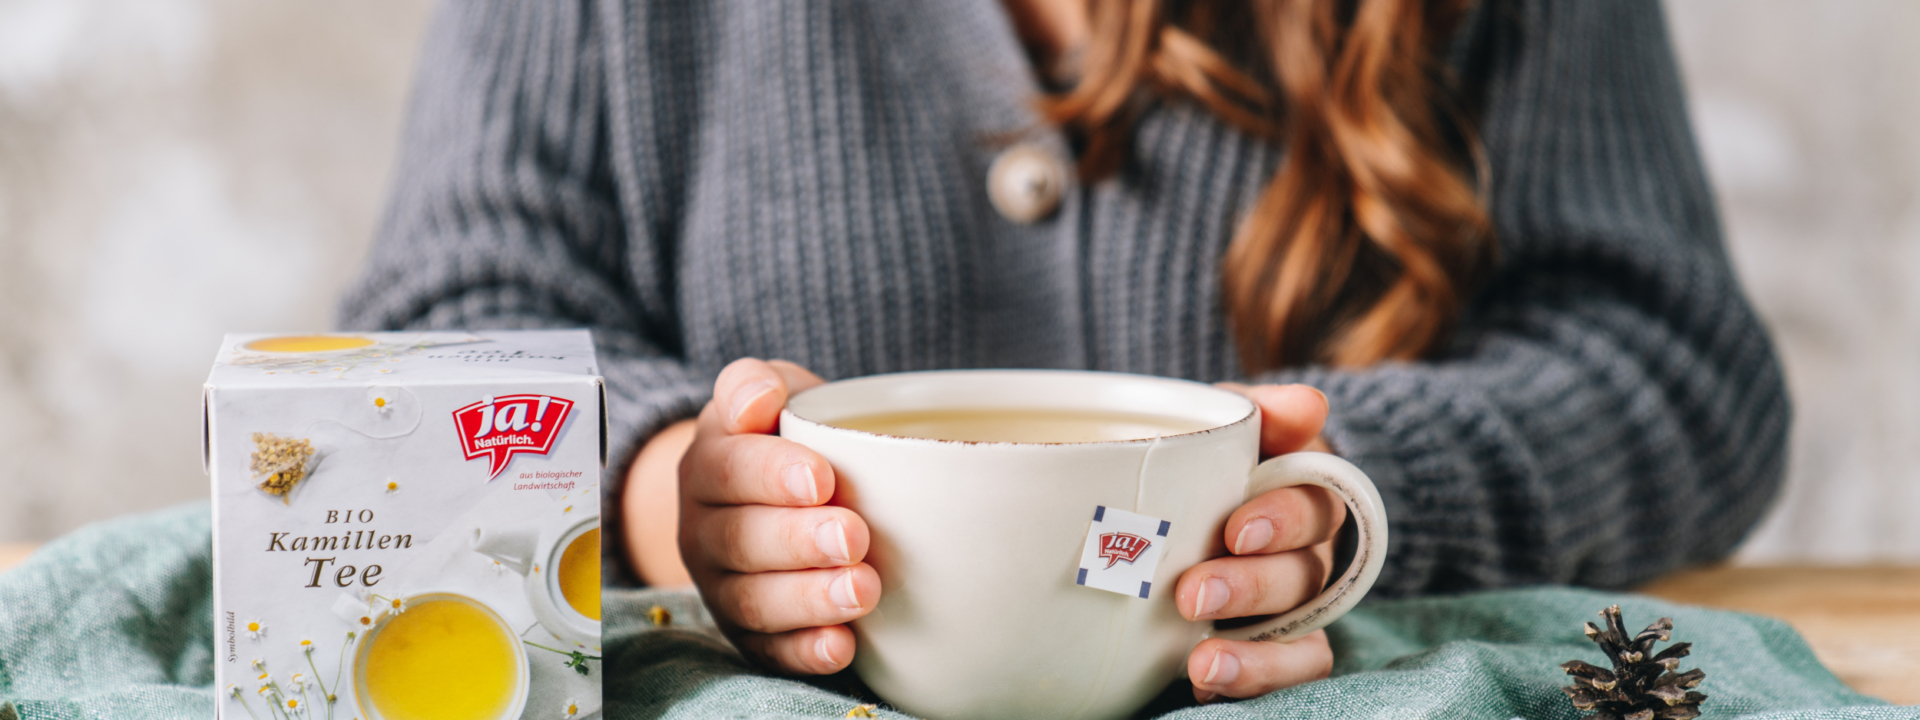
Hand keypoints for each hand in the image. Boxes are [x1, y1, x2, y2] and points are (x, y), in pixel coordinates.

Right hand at [676, 358, 879, 673]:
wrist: (774, 494)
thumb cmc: (788, 436)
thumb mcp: (775, 392)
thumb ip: (757, 383)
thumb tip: (756, 401)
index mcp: (709, 463)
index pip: (729, 469)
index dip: (772, 475)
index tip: (822, 480)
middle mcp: (704, 528)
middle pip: (740, 541)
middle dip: (798, 542)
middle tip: (853, 537)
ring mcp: (722, 585)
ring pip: (752, 600)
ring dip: (808, 599)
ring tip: (862, 590)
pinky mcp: (748, 633)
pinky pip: (767, 650)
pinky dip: (804, 651)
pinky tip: (843, 645)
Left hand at [1176, 383, 1343, 702]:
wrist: (1171, 498)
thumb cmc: (1205, 454)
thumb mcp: (1224, 422)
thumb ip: (1261, 412)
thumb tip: (1310, 407)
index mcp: (1304, 491)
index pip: (1315, 504)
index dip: (1283, 519)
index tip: (1235, 531)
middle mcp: (1310, 553)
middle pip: (1303, 575)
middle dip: (1251, 588)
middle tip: (1193, 594)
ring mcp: (1294, 607)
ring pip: (1301, 633)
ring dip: (1257, 653)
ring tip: (1203, 662)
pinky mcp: (1276, 647)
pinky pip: (1290, 672)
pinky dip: (1255, 678)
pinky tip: (1206, 679)